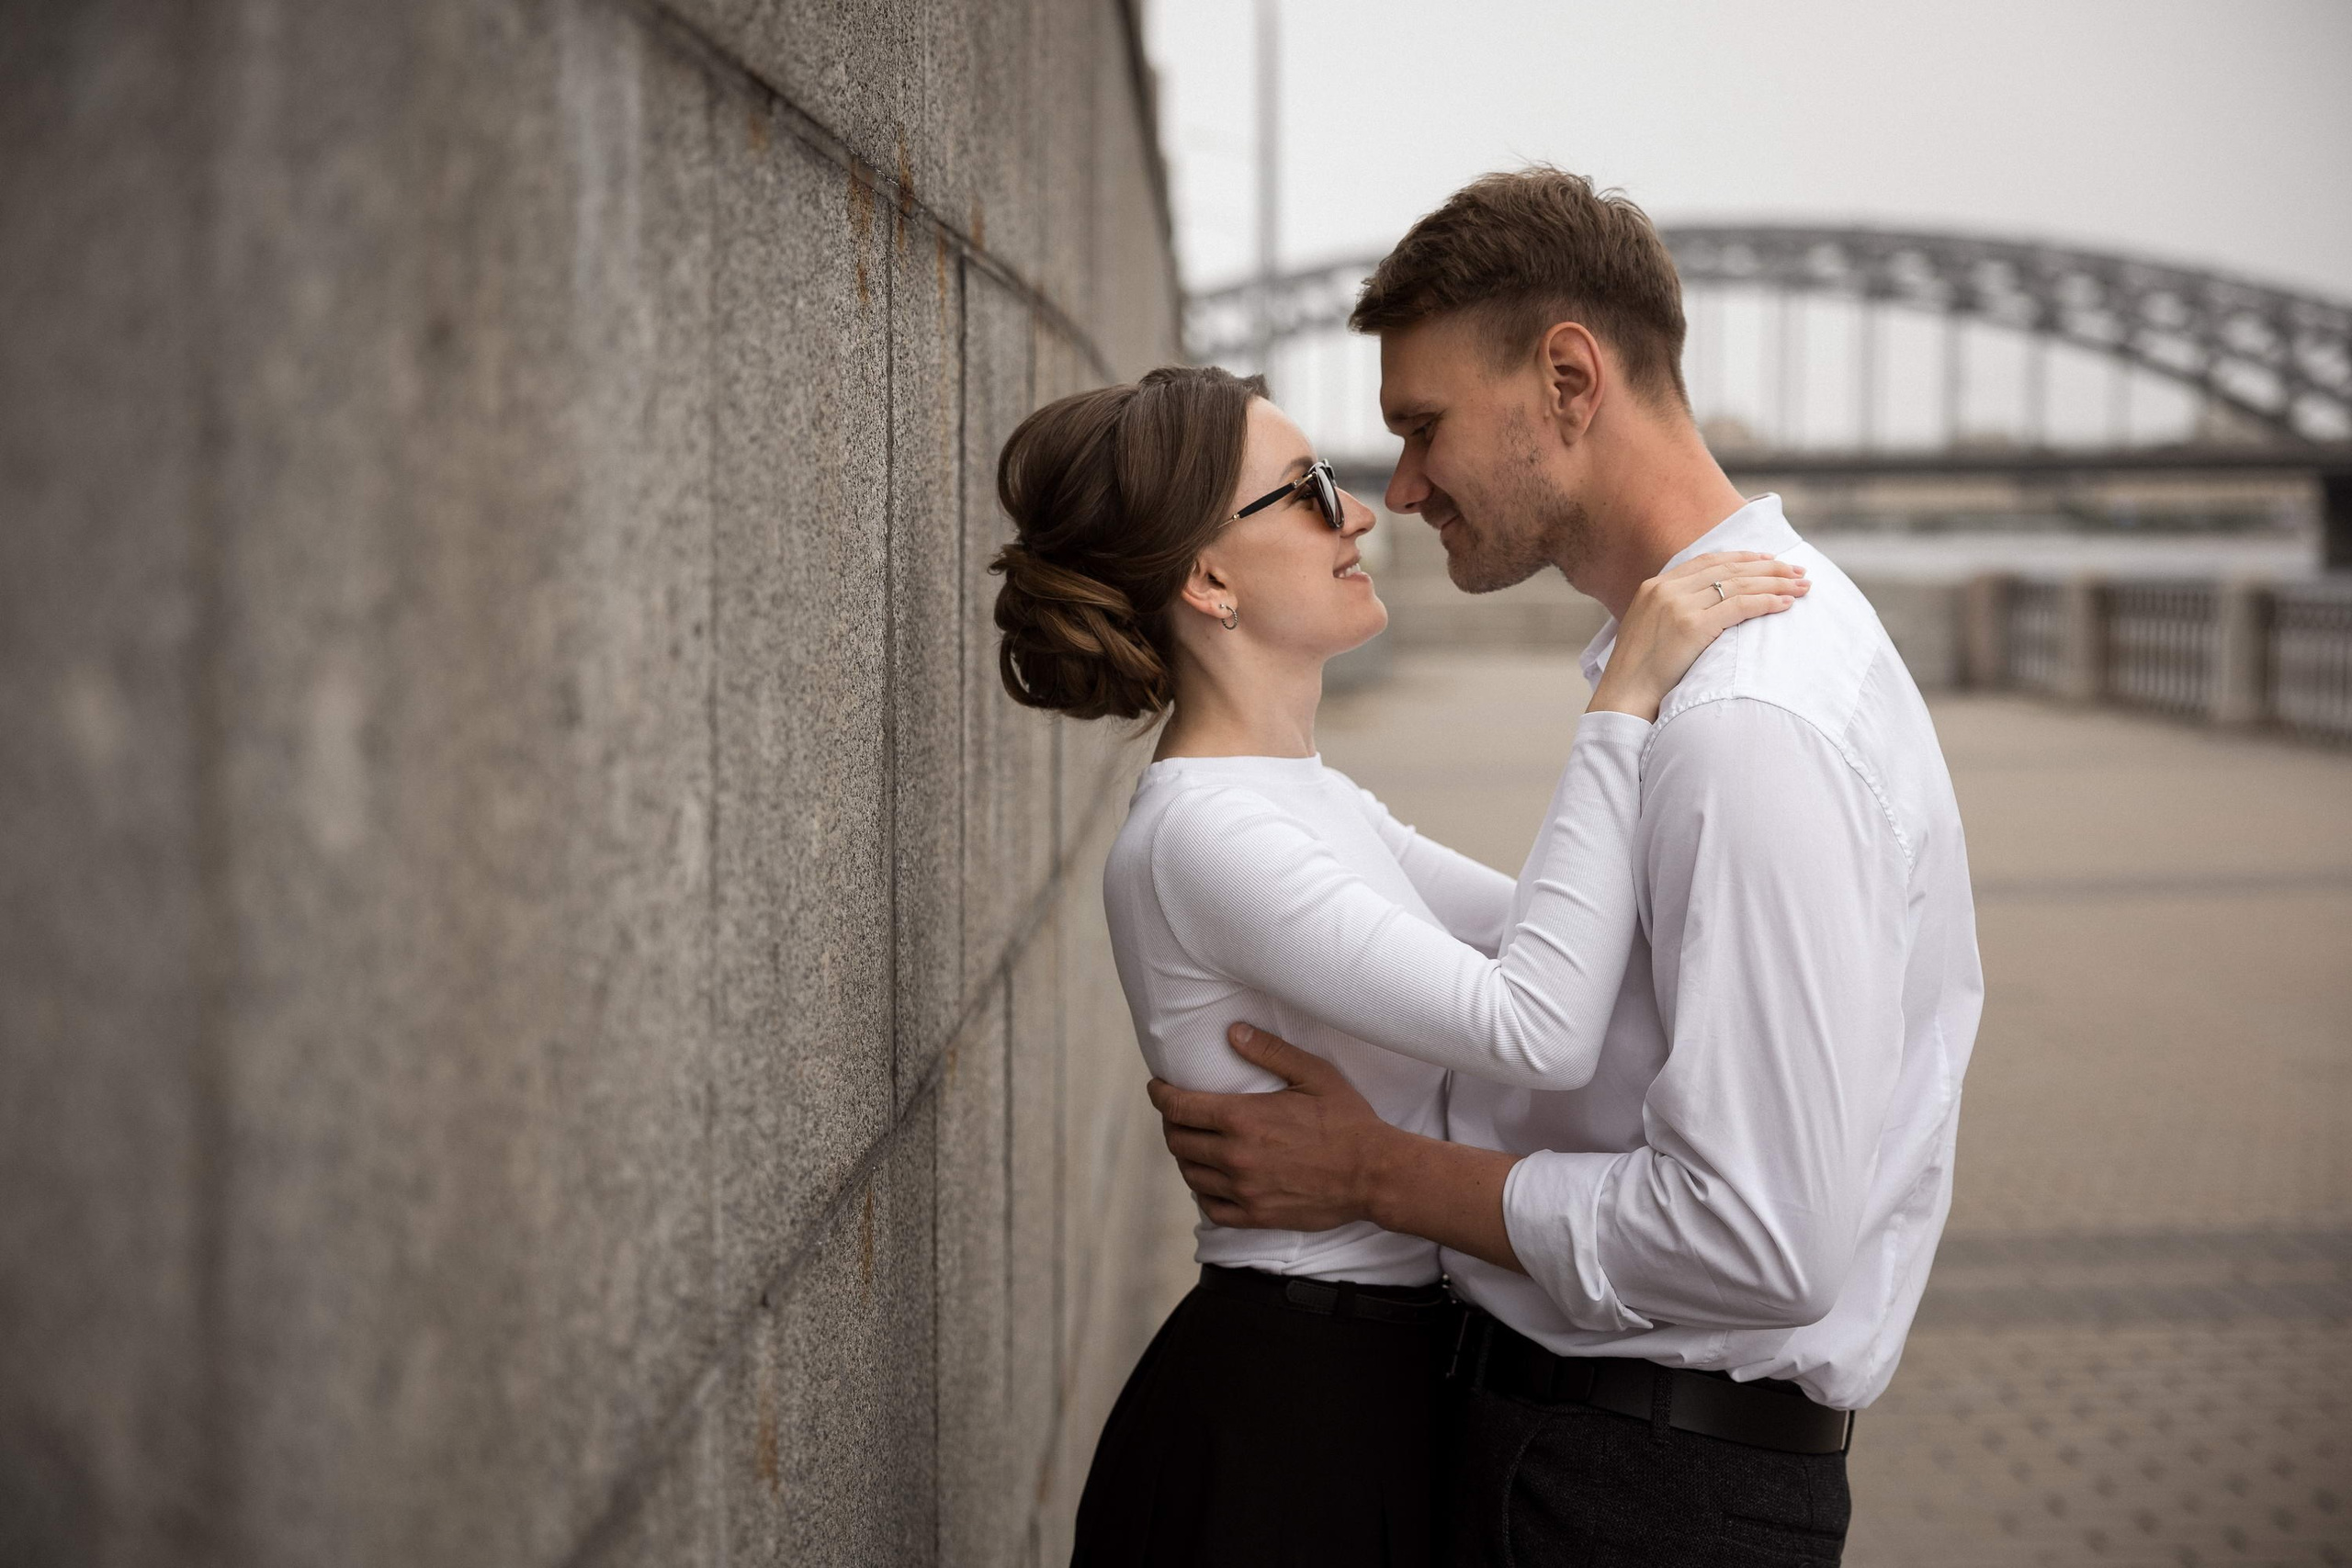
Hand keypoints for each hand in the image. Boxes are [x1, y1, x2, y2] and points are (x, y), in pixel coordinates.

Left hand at [1145, 1023, 1394, 1231]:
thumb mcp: (1313, 1074)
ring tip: (1195, 1143)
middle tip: (1179, 1113)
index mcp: (1243, 1118)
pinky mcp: (1256, 1216)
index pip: (1178, 1107)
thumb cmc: (1347, 1120)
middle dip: (1171, 1123)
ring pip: (1190, 1174)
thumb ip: (1269, 1051)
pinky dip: (1203, 1191)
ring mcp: (1243, 1190)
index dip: (1160, 1095)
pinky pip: (1211, 1207)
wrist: (1373, 1174)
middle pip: (1178, 1140)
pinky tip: (1212, 1179)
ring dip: (1186, 1156)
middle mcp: (1235, 1156)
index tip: (1158, 1087)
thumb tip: (1232, 1032)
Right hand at [1589, 551, 1808, 720]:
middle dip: (1768, 568)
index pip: (1708, 561)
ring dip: (1775, 583)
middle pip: (1728, 569)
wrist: (1624, 695)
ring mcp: (1678, 605)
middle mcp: (1666, 589)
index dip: (1743, 558)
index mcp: (1655, 585)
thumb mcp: (1649, 628)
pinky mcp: (1691, 626)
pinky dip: (1765, 602)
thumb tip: (1705, 609)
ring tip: (1802, 586)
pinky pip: (1738, 606)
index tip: (1770, 560)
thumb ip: (1672, 610)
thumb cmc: (1639, 672)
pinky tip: (1785, 604)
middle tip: (1798, 570)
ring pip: (1738, 584)